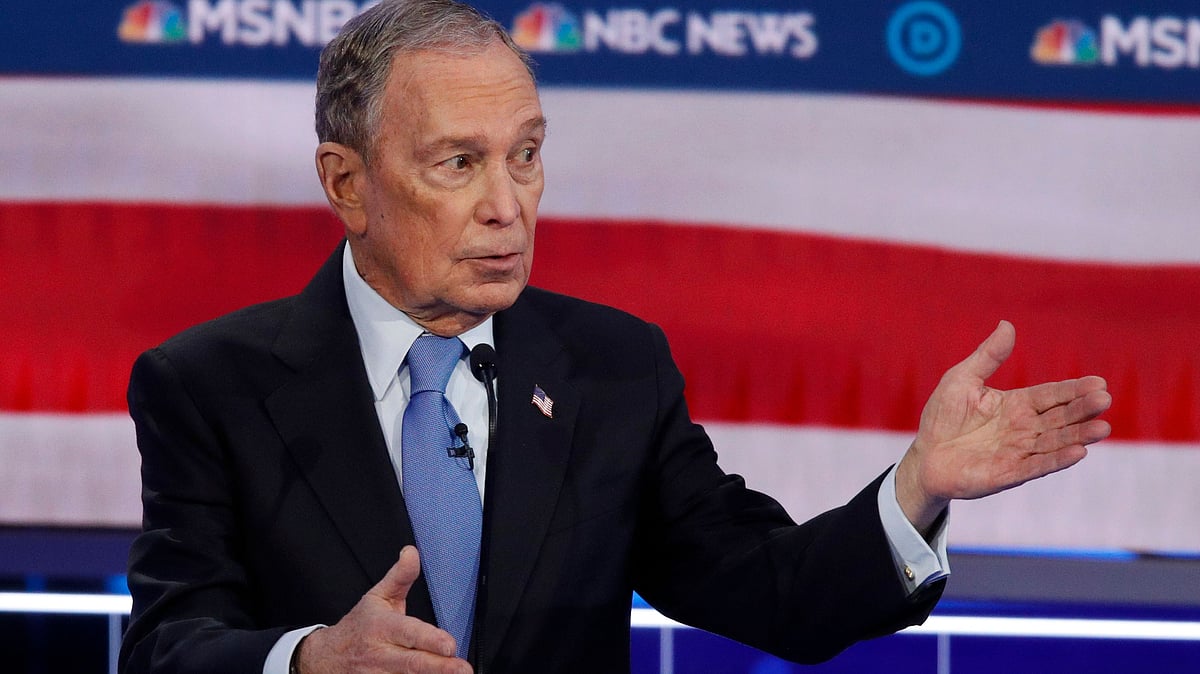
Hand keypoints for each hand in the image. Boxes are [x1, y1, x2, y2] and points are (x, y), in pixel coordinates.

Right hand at [296, 546, 471, 673]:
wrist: (326, 658)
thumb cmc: (359, 627)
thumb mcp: (377, 597)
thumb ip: (400, 576)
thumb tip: (412, 552)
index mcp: (382, 627)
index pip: (408, 634)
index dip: (429, 640)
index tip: (449, 645)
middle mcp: (381, 655)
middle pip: (412, 663)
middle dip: (439, 667)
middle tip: (462, 669)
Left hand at [896, 321, 1111, 532]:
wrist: (925, 456)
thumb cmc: (943, 417)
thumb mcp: (962, 379)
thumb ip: (988, 356)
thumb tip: (1007, 324)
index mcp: (1017, 405)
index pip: (1051, 395)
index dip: (1074, 390)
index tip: (1099, 382)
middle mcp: (1024, 428)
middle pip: (1060, 418)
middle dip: (1083, 410)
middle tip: (1104, 399)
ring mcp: (1019, 452)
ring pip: (1056, 442)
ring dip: (1079, 436)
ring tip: (1103, 428)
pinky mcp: (1009, 473)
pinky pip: (1037, 466)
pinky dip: (1057, 460)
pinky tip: (1078, 452)